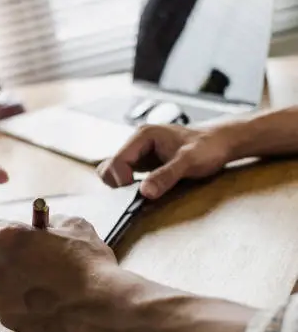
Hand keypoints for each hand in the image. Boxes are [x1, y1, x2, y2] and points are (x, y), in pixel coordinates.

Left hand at [0, 215, 117, 331]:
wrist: (98, 307)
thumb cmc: (87, 263)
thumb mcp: (75, 226)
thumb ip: (52, 222)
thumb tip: (46, 227)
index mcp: (8, 237)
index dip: (9, 233)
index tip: (19, 239)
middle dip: (11, 259)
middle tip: (37, 265)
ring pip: (1, 283)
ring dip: (15, 283)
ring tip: (44, 288)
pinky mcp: (6, 318)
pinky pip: (10, 306)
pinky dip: (22, 305)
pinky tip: (45, 304)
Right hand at [97, 124, 231, 198]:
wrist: (221, 142)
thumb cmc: (208, 147)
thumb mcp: (189, 162)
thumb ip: (166, 176)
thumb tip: (144, 193)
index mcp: (143, 136)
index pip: (117, 160)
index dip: (121, 179)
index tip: (137, 193)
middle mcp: (136, 142)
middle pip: (110, 165)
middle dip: (117, 183)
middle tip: (135, 195)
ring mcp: (139, 152)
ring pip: (114, 170)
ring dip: (120, 185)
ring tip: (138, 194)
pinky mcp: (143, 163)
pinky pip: (125, 174)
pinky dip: (127, 185)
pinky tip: (143, 191)